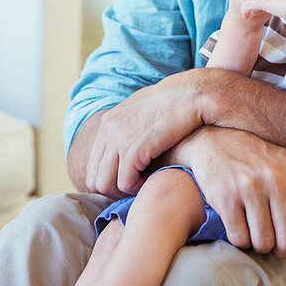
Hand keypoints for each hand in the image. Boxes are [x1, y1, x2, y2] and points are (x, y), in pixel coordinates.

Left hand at [85, 70, 206, 196]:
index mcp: (108, 121)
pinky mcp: (133, 149)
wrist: (191, 95)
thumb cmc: (175, 104)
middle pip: (94, 177)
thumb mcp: (144, 110)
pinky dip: (137, 188)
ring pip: (105, 184)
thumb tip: (125, 142)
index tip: (129, 181)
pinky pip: (125, 183)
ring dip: (124, 191)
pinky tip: (151, 180)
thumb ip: (129, 125)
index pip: (93, 164)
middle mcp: (108, 129)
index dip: (109, 179)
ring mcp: (118, 139)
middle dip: (113, 189)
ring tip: (143, 184)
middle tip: (135, 188)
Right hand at [177, 126, 285, 256]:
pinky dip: (240, 239)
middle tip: (274, 242)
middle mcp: (277, 178)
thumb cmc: (261, 164)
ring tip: (257, 230)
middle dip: (282, 251)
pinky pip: (239, 238)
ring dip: (259, 245)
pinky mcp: (225, 195)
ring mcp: (250, 186)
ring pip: (263, 243)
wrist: (216, 142)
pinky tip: (240, 223)